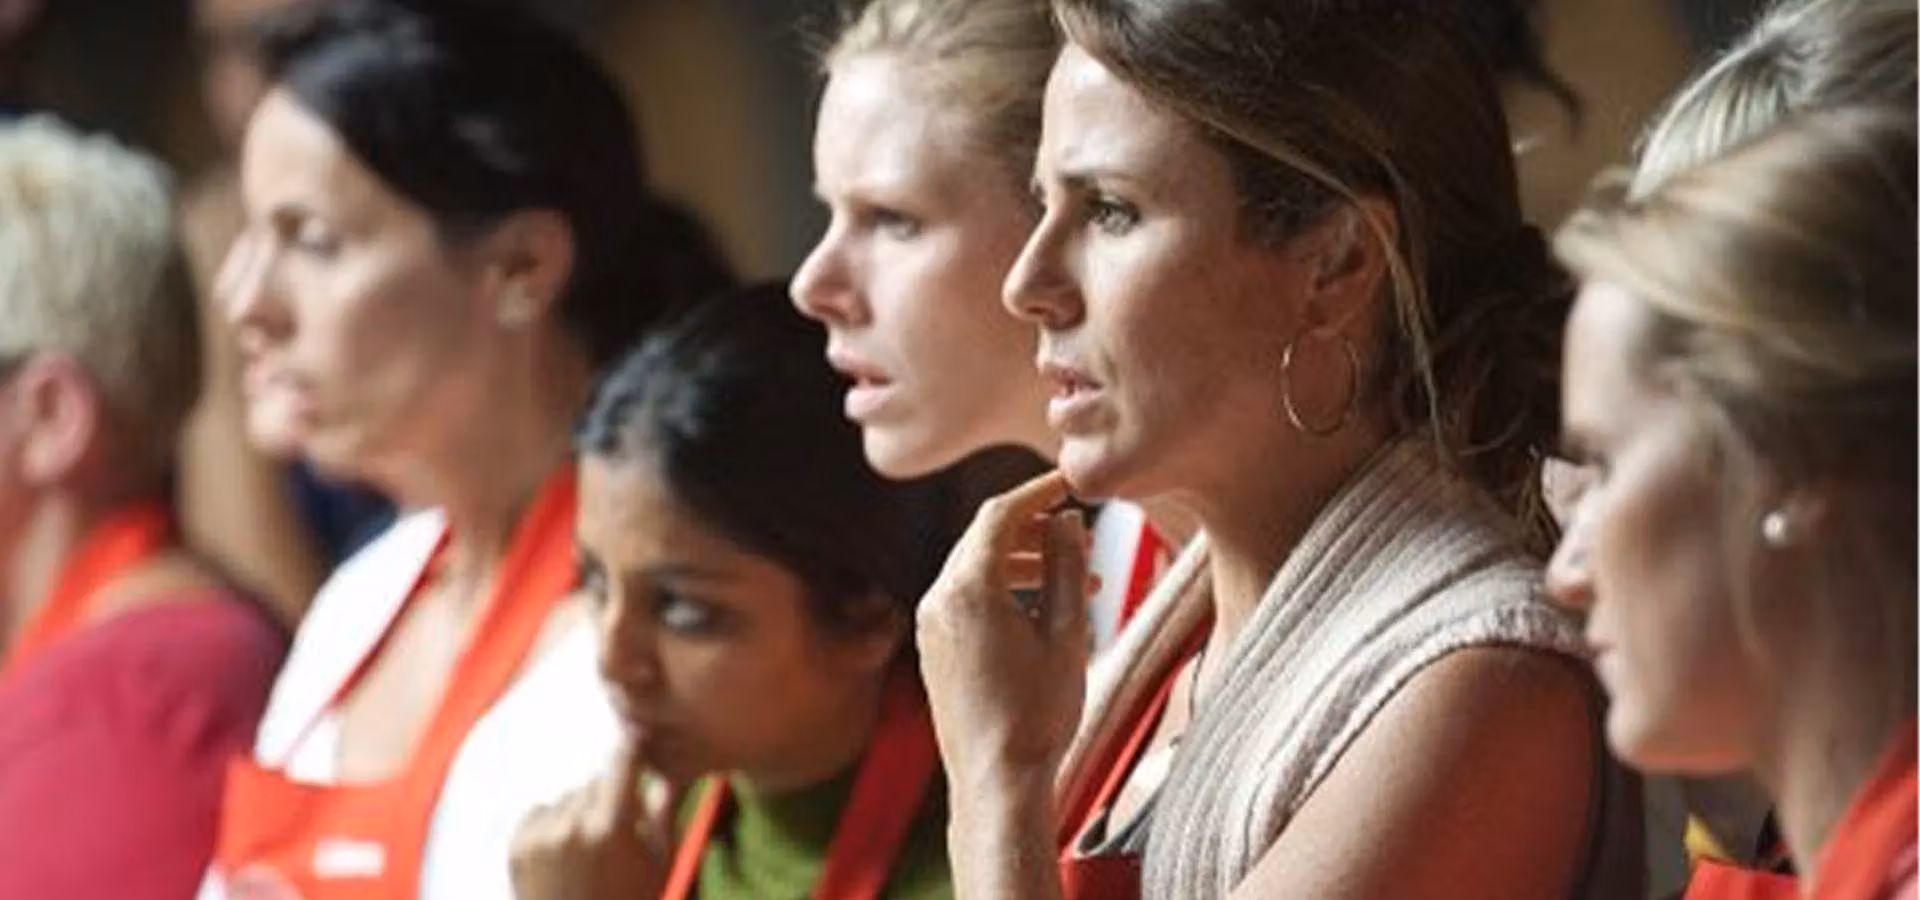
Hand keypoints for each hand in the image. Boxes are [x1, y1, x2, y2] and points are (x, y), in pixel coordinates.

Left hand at [509, 738, 684, 899]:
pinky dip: (553, 825)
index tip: (641, 744)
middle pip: (596, 781)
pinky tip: (566, 856)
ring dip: (581, 811)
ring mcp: (540, 835)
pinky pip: (540, 811)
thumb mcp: (659, 861)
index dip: (634, 749)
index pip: (623, 758)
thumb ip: (662, 809)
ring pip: (568, 797)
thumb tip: (667, 765)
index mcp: (612, 826)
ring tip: (591, 853)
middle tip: (618, 834)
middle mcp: (572, 825)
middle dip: (610, 797)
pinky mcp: (518, 845)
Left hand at [916, 472, 1090, 787]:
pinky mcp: (932, 649)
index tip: (1070, 482)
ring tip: (1075, 578)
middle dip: (1032, 527)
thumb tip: (1064, 521)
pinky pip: (965, 598)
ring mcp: (929, 625)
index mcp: (968, 589)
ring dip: (1021, 562)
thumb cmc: (1038, 713)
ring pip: (975, 568)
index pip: (1001, 514)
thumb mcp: (1066, 633)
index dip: (1038, 491)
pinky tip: (1041, 609)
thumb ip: (1065, 568)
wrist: (997, 781)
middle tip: (1078, 528)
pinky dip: (1002, 590)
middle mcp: (937, 599)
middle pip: (983, 537)